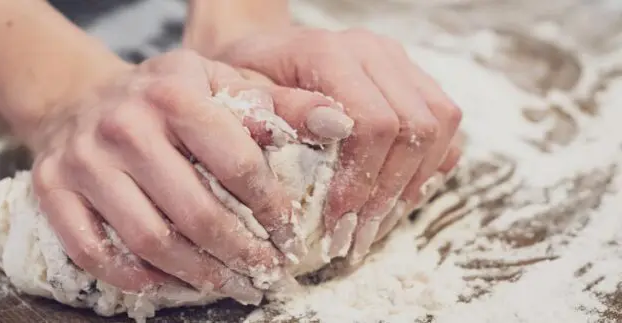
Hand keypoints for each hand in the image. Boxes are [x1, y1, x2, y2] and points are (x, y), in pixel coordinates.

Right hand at [26, 49, 346, 302]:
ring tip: (227, 285)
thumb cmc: (164, 98)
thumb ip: (280, 104)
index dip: (270, 208)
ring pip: (148, 240)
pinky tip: (166, 285)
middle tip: (264, 274)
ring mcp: (84, 160)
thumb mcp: (220, 83)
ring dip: (195, 275)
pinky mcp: (53, 189)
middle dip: (239, 254)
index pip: (236, 163)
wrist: (79, 98)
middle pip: (195, 212)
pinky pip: (94, 252)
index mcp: (173, 92)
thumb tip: (340, 125)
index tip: (288, 234)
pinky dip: (134, 278)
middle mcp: (124, 124)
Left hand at [209, 27, 463, 261]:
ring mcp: (400, 63)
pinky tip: (393, 201)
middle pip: (415, 128)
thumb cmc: (245, 80)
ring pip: (440, 127)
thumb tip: (330, 130)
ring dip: (412, 185)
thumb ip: (280, 111)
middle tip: (356, 238)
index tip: (336, 223)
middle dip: (388, 193)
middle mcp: (375, 52)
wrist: (261, 53)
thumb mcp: (242, 96)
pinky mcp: (415, 80)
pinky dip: (427, 169)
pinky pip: (444, 127)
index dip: (361, 180)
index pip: (373, 122)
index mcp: (331, 53)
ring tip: (375, 226)